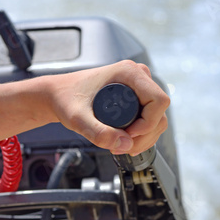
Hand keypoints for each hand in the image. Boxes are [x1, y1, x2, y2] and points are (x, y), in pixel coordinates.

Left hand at [49, 60, 169, 155]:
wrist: (59, 95)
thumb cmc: (66, 99)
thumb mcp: (78, 118)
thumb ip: (98, 133)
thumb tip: (125, 144)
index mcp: (130, 72)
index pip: (159, 101)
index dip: (148, 123)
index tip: (128, 134)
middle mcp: (139, 76)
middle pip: (159, 113)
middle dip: (145, 135)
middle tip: (121, 147)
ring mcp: (139, 86)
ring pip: (157, 118)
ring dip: (144, 138)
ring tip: (120, 147)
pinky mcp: (137, 96)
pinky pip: (150, 119)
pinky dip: (143, 135)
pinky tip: (125, 142)